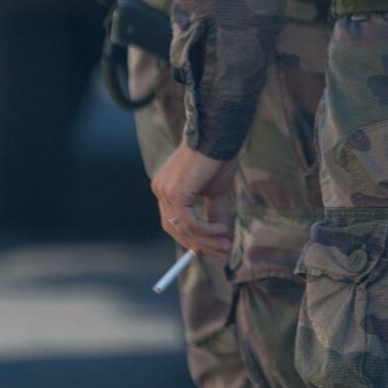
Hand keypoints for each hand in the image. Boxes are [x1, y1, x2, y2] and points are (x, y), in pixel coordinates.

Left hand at [151, 143, 234, 257]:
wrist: (220, 135)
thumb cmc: (218, 157)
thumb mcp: (215, 191)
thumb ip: (213, 212)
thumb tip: (221, 236)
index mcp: (165, 188)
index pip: (174, 222)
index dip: (194, 239)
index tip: (216, 248)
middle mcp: (160, 190)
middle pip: (175, 229)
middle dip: (200, 244)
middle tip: (224, 251)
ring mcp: (165, 191)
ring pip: (183, 228)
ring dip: (207, 240)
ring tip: (227, 243)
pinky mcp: (175, 193)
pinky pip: (190, 222)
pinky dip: (207, 230)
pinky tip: (222, 230)